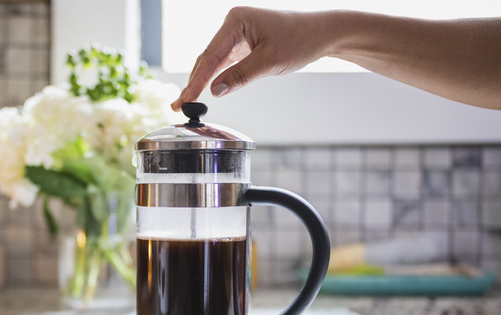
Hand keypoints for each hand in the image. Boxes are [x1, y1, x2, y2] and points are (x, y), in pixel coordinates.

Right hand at [172, 7, 333, 110]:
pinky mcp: (242, 44)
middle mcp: (232, 24)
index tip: (186, 99)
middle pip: (206, 58)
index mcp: (236, 21)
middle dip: (193, 83)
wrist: (322, 33)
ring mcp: (236, 34)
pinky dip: (214, 78)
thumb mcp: (269, 61)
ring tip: (184, 103)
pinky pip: (223, 63)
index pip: (210, 55)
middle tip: (178, 106)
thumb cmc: (300, 39)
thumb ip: (240, 76)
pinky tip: (202, 92)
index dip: (197, 80)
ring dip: (200, 82)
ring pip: (213, 62)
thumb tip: (215, 91)